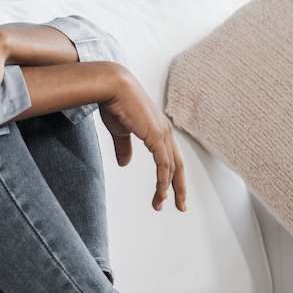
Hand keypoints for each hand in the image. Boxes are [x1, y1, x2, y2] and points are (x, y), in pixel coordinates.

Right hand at [96, 67, 186, 211]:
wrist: (112, 86)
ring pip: (172, 168)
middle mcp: (165, 131)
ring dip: (168, 189)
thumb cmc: (114, 102)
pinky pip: (164, 165)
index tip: (168, 192)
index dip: (171, 176)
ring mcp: (163, 134)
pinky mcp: (156, 137)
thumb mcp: (120, 130)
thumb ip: (125, 147)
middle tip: (180, 205)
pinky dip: (163, 181)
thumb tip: (125, 163)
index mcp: (159, 128)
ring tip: (162, 205)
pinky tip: (161, 193)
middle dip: (179, 187)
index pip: (170, 157)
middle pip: (178, 165)